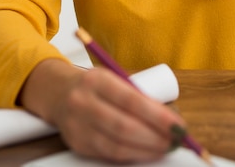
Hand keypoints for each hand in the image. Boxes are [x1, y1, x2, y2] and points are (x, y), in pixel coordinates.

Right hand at [20, 59, 185, 162]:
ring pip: (116, 145)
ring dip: (146, 150)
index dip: (158, 116)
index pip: (132, 101)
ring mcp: (77, 126)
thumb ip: (137, 96)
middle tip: (176, 140)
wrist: (57, 92)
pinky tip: (145, 152)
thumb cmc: (95, 85)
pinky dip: (131, 155)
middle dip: (155, 137)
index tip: (178, 125)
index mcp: (97, 80)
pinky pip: (108, 154)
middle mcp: (84, 103)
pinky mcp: (77, 144)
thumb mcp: (114, 79)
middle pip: (124, 127)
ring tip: (165, 147)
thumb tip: (168, 120)